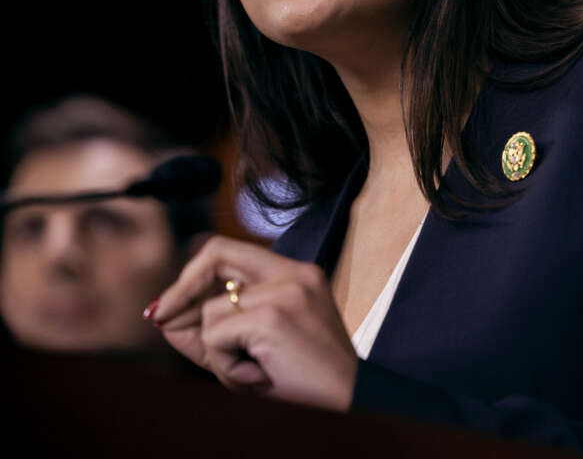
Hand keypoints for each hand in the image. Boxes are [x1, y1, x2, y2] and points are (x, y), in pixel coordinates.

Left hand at [149, 235, 357, 411]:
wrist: (352, 402)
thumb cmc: (308, 382)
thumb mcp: (255, 351)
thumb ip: (212, 333)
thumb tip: (163, 318)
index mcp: (297, 274)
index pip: (231, 252)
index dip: (193, 274)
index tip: (170, 304)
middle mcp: (294, 273)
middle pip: (215, 255)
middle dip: (179, 289)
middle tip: (159, 318)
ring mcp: (285, 291)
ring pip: (210, 312)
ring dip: (217, 352)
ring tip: (253, 371)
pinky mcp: (272, 316)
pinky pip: (216, 337)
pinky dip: (226, 366)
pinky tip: (258, 376)